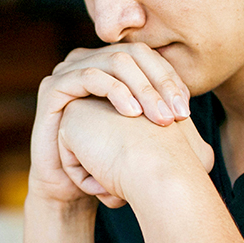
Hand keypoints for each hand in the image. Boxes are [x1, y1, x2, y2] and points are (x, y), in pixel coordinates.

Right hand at [29, 43, 190, 203]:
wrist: (71, 187)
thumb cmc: (108, 161)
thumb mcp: (141, 134)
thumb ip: (160, 112)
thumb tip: (190, 106)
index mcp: (110, 66)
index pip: (149, 58)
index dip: (170, 79)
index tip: (186, 110)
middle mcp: (90, 61)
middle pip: (134, 54)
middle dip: (160, 84)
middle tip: (178, 115)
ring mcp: (69, 71)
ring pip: (116, 62)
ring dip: (143, 89)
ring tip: (160, 118)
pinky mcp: (53, 86)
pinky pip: (90, 77)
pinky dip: (116, 92)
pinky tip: (132, 114)